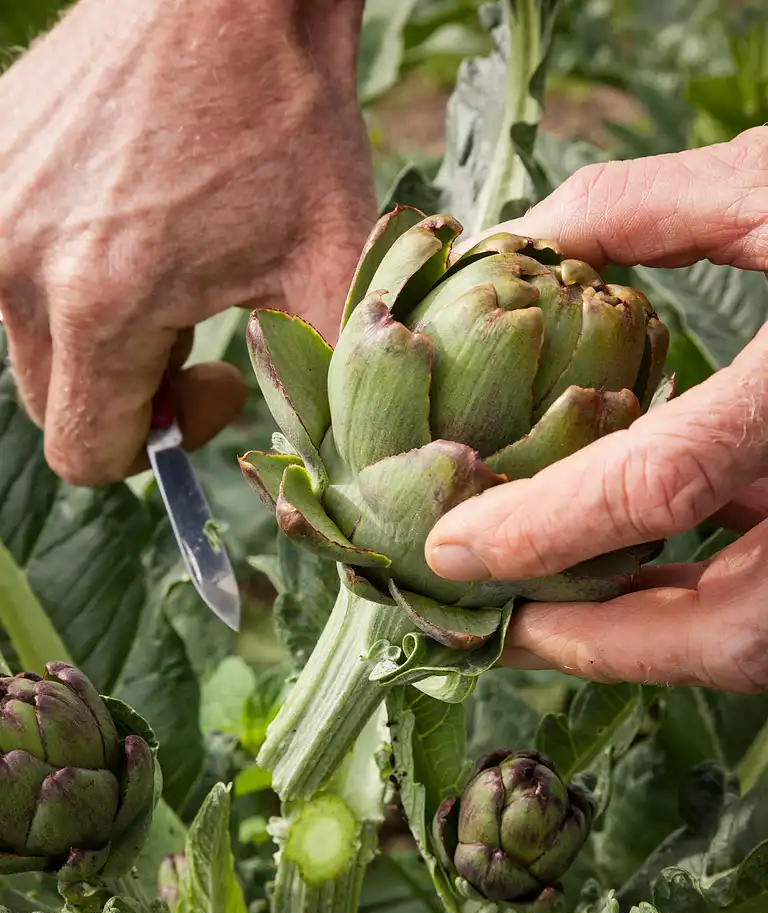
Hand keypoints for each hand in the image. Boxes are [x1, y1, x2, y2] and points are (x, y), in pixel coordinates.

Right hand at [0, 0, 373, 484]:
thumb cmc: (287, 119)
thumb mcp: (330, 266)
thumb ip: (314, 384)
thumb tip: (308, 464)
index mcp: (99, 304)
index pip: (87, 453)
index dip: (160, 443)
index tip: (218, 381)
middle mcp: (15, 261)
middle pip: (56, 405)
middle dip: (131, 393)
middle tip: (200, 332)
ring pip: (31, 341)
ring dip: (98, 333)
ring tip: (168, 268)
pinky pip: (8, 269)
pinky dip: (62, 273)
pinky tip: (128, 223)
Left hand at [426, 127, 767, 691]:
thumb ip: (651, 205)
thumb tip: (525, 236)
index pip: (664, 485)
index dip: (544, 530)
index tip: (448, 552)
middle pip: (724, 628)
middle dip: (592, 643)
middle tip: (491, 627)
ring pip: (751, 635)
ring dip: (640, 634)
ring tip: (540, 608)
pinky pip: (767, 598)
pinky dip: (691, 595)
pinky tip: (628, 565)